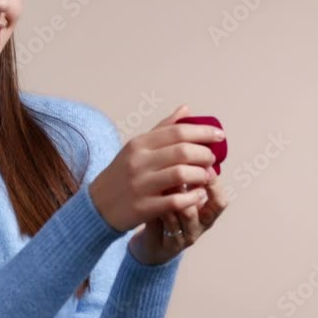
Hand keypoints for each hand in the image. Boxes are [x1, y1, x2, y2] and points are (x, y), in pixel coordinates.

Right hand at [128, 105, 229, 264]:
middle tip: (213, 159)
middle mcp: (138, 162)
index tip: (219, 136)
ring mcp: (140, 185)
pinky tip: (200, 195)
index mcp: (139, 144)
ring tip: (208, 177)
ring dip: (202, 175)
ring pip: (181, 174)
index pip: (177, 132)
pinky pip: (176, 200)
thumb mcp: (136, 147)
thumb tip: (186, 110)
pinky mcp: (143, 207)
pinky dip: (193, 197)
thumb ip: (163, 129)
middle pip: (182, 152)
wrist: (98, 206)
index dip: (203, 132)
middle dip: (205, 155)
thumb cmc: (122, 174)